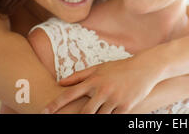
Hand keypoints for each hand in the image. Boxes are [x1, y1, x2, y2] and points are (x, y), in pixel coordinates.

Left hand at [43, 57, 161, 113]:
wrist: (145, 68)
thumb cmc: (120, 68)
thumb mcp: (100, 68)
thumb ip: (79, 75)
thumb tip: (60, 82)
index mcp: (94, 80)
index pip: (70, 93)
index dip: (56, 104)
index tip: (44, 111)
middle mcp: (102, 90)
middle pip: (84, 112)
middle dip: (76, 118)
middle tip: (68, 119)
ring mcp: (114, 100)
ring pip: (99, 117)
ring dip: (96, 117)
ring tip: (98, 110)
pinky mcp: (125, 107)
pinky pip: (112, 118)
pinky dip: (109, 116)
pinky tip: (108, 112)